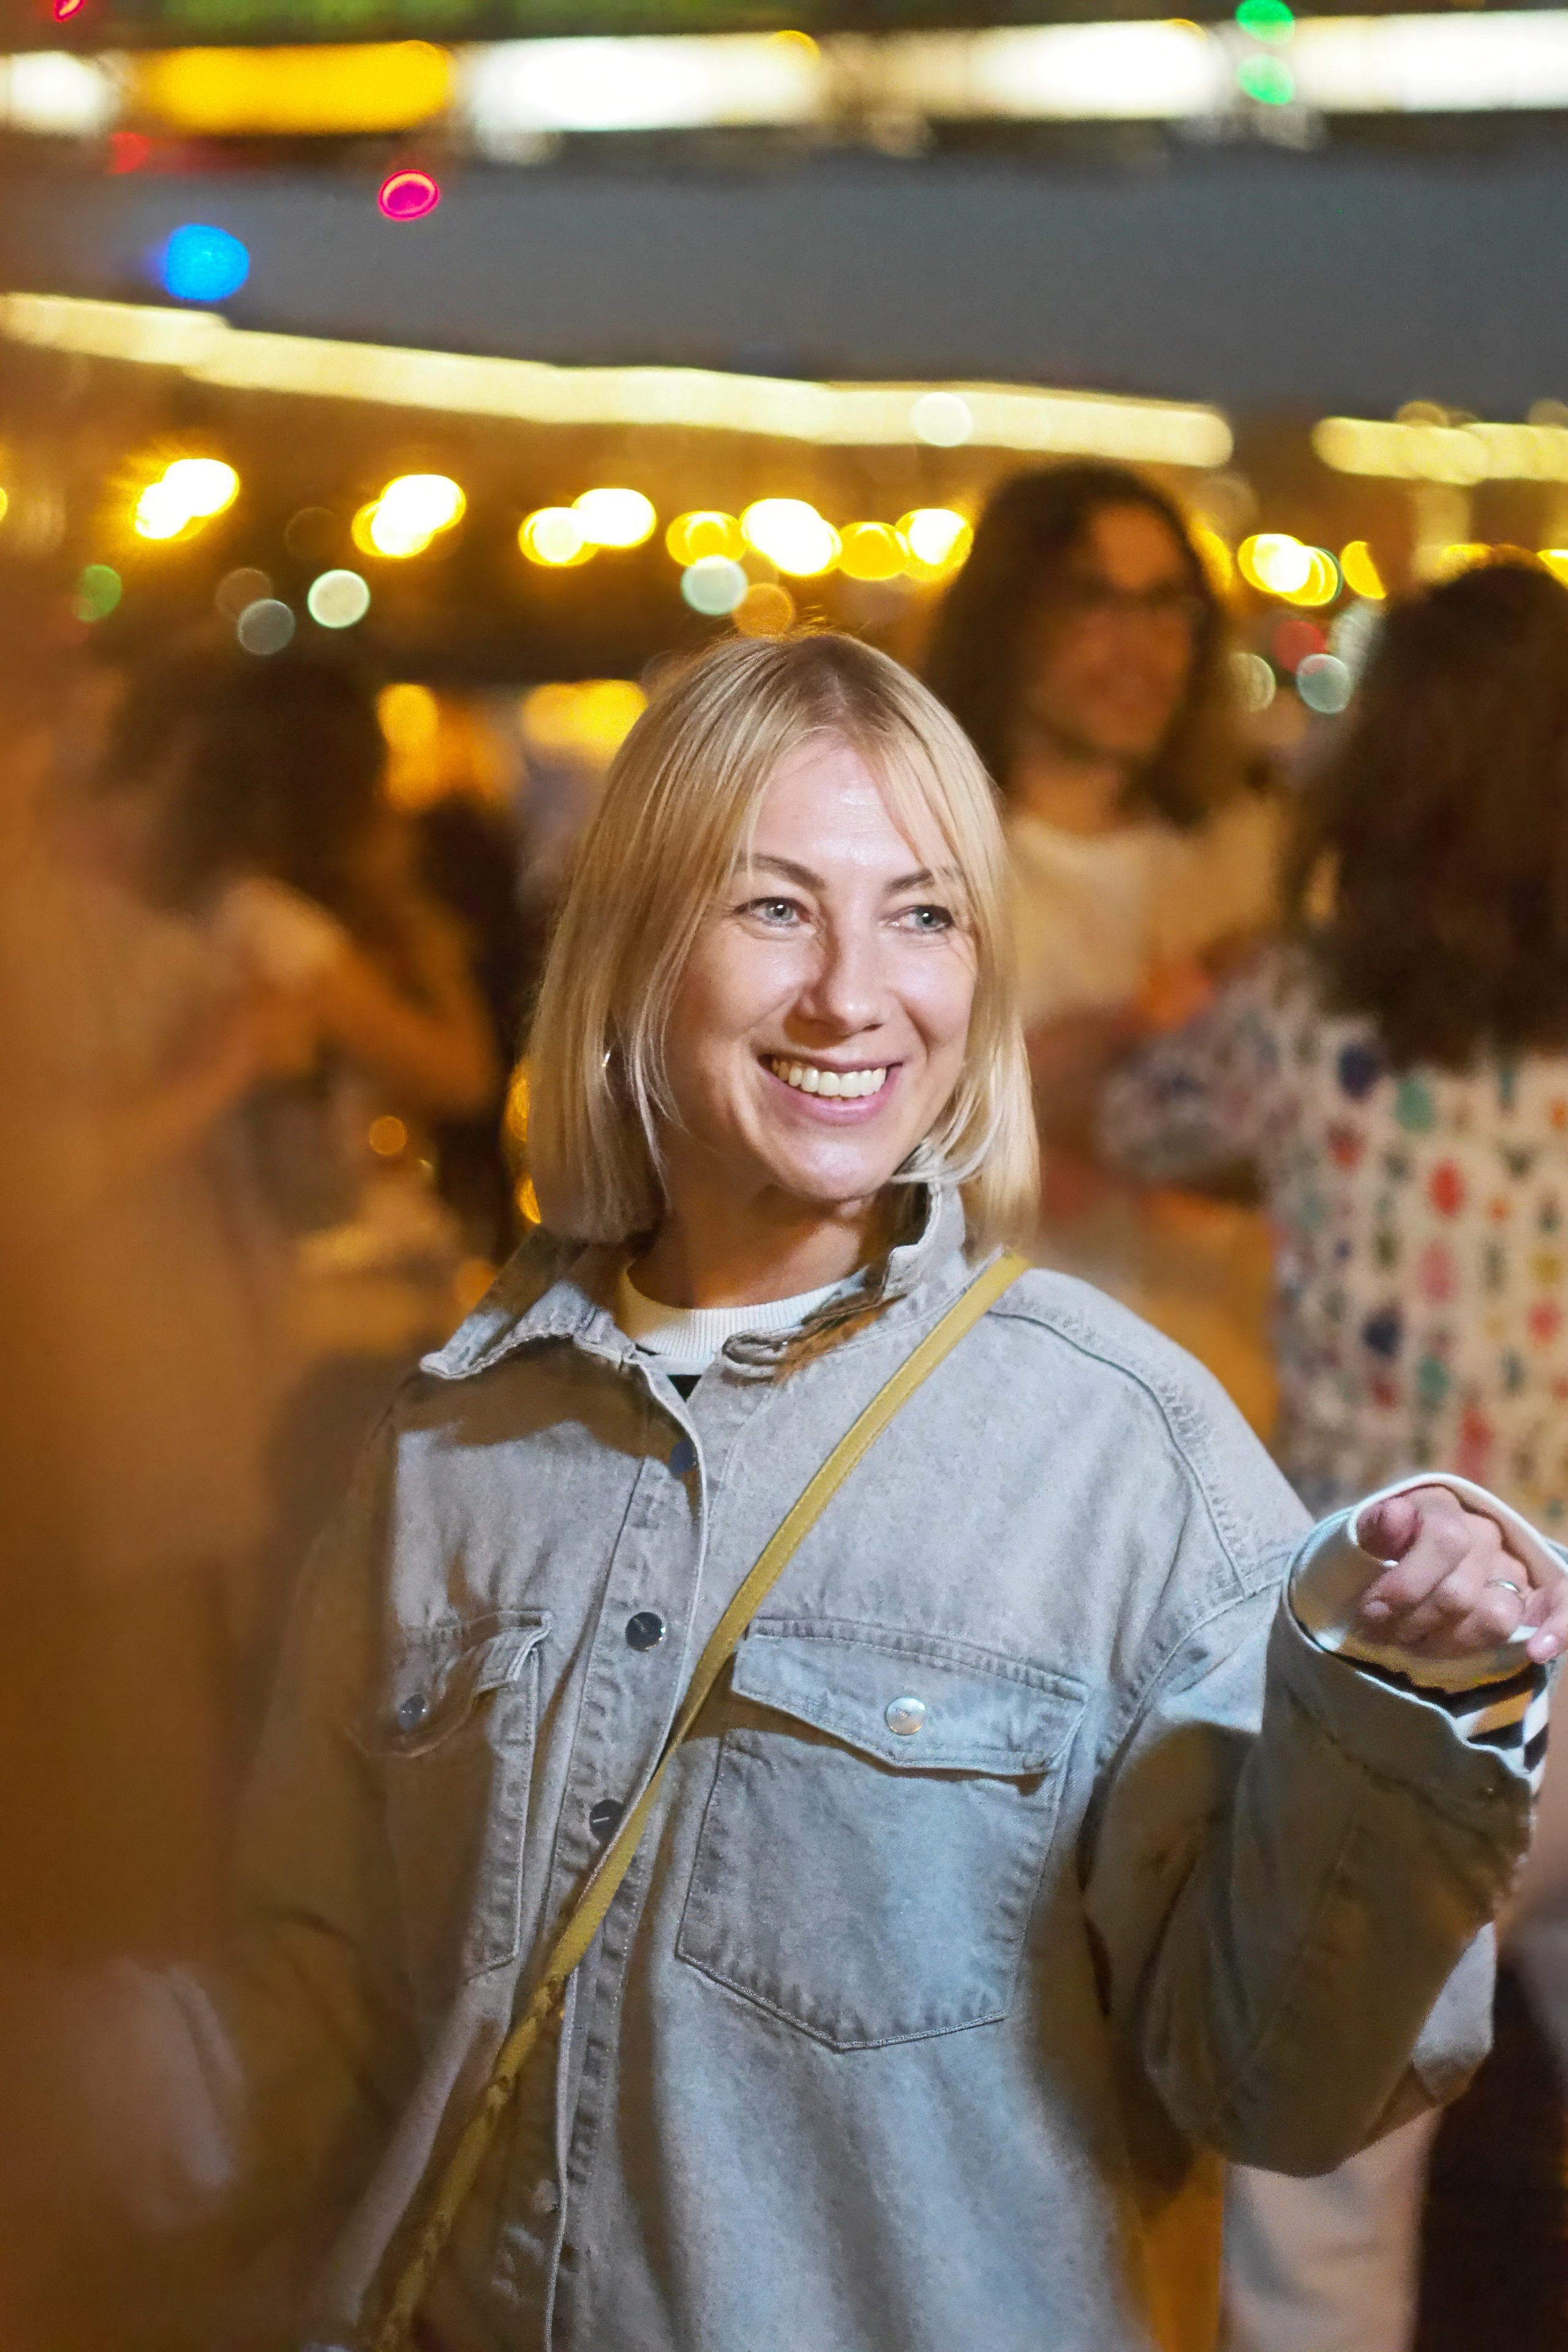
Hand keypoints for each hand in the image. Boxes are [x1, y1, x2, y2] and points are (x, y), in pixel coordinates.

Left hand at [1355, 1485, 1567, 1665]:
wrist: (1403, 1572)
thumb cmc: (1380, 1560)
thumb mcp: (1365, 1540)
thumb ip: (1376, 1530)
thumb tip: (1396, 1515)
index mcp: (1443, 1507)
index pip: (1444, 1539)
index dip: (1405, 1585)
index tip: (1371, 1611)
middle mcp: (1484, 1533)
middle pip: (1459, 1593)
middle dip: (1412, 1623)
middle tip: (1381, 1633)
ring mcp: (1511, 1568)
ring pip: (1496, 1615)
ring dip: (1448, 1643)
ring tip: (1414, 1644)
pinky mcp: (1534, 1599)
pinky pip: (1562, 1605)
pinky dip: (1557, 1630)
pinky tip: (1536, 1650)